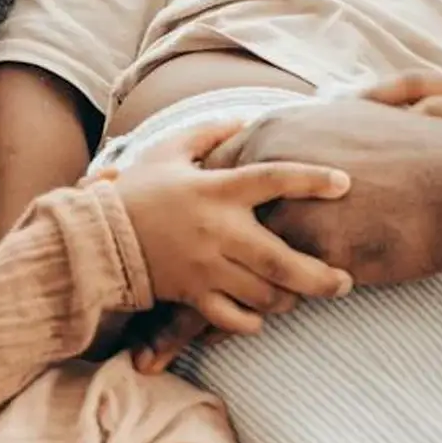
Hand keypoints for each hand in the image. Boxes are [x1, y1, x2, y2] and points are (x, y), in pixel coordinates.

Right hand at [110, 120, 353, 338]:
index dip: (312, 180)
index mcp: (216, 190)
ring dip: (289, 299)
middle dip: (321, 277)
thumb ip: (207, 134)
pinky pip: (232, 318)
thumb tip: (242, 120)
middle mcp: (217, 231)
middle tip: (345, 282)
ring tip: (301, 295)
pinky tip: (260, 315)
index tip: (345, 183)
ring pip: (264, 294)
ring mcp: (205, 268)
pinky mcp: (191, 295)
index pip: (274, 179)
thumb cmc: (137, 191)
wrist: (96, 237)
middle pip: (282, 259)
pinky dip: (252, 322)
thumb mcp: (168, 151)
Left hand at [128, 76, 441, 373]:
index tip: (144, 229)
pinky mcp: (312, 258)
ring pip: (217, 269)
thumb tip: (325, 104)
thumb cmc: (421, 154)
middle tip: (123, 285)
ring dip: (179, 311)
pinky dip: (224, 326)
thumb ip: (323, 121)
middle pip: (196, 222)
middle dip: (157, 259)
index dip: (178, 206)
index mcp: (278, 134)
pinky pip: (259, 299)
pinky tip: (199, 348)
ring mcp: (288, 217)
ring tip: (147, 345)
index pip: (211, 175)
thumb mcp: (362, 116)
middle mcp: (270, 172)